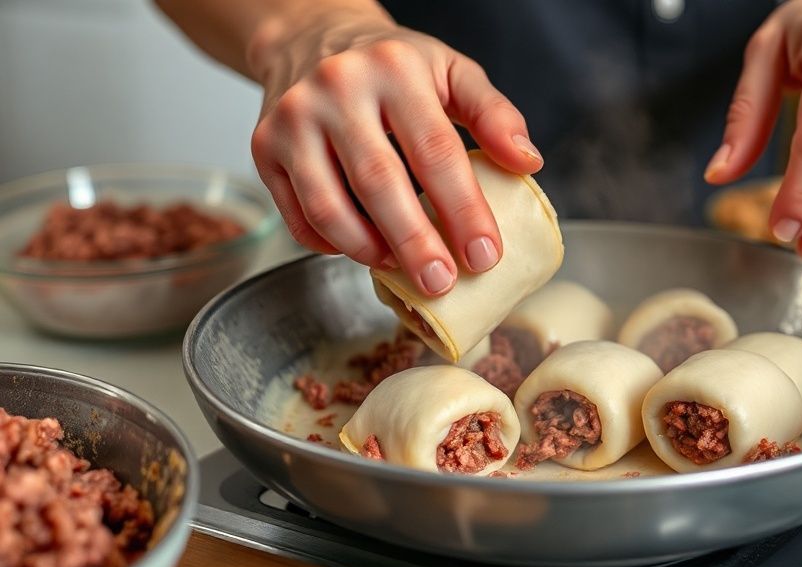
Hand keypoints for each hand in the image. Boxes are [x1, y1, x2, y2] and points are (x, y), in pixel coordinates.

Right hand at [247, 6, 542, 293]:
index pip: (435, 150)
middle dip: (415, 243)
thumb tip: (528, 163)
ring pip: (328, 206)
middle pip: (379, 183)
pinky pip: (297, 215)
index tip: (484, 254)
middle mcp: (337, 90)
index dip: (463, 209)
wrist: (310, 37)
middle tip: (441, 283)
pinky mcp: (263, 147)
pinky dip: (331, 243)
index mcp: (395, 70)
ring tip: (399, 268)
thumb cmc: (391, 64)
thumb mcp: (451, 71)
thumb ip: (494, 114)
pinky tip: (361, 248)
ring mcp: (293, 120)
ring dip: (368, 250)